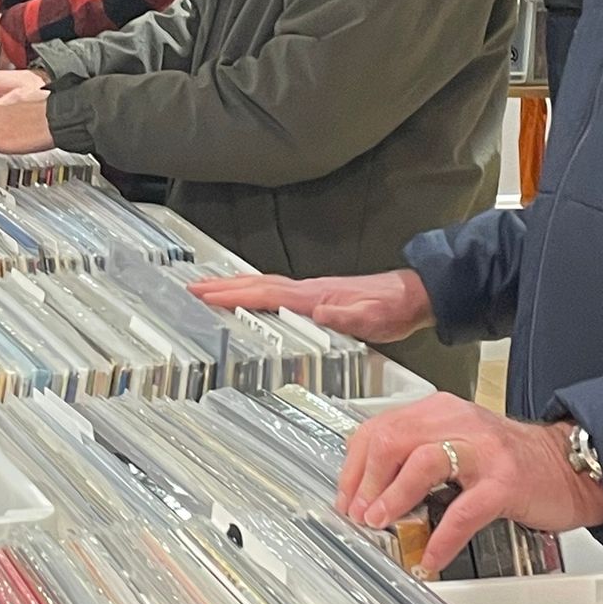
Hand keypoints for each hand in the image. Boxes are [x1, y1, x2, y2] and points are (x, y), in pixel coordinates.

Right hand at [191, 269, 433, 344]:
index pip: (265, 293)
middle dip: (221, 287)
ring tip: (207, 290)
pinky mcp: (316, 297)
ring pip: (263, 286)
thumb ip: (348, 316)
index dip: (233, 295)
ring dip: (233, 287)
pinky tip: (249, 298)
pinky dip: (253, 291)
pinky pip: (274, 292)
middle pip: (255, 285)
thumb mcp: (374, 318)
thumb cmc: (392, 310)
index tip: (203, 295)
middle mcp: (307, 290)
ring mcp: (310, 291)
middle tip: (190, 289)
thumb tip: (322, 312)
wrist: (412, 296)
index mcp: (313, 296)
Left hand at [336, 396, 602, 575]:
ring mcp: (482, 451)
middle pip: (392, 439)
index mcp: (438, 411)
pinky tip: (430, 557)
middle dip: (365, 481)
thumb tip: (370, 493)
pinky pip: (465, 510)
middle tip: (356, 514)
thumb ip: (416, 459)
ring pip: (422, 463)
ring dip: (393, 497)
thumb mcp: (456, 445)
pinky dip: (442, 536)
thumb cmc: (509, 460)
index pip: (379, 429)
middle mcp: (456, 422)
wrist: (567, 465)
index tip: (345, 497)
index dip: (354, 467)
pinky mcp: (505, 482)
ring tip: (380, 524)